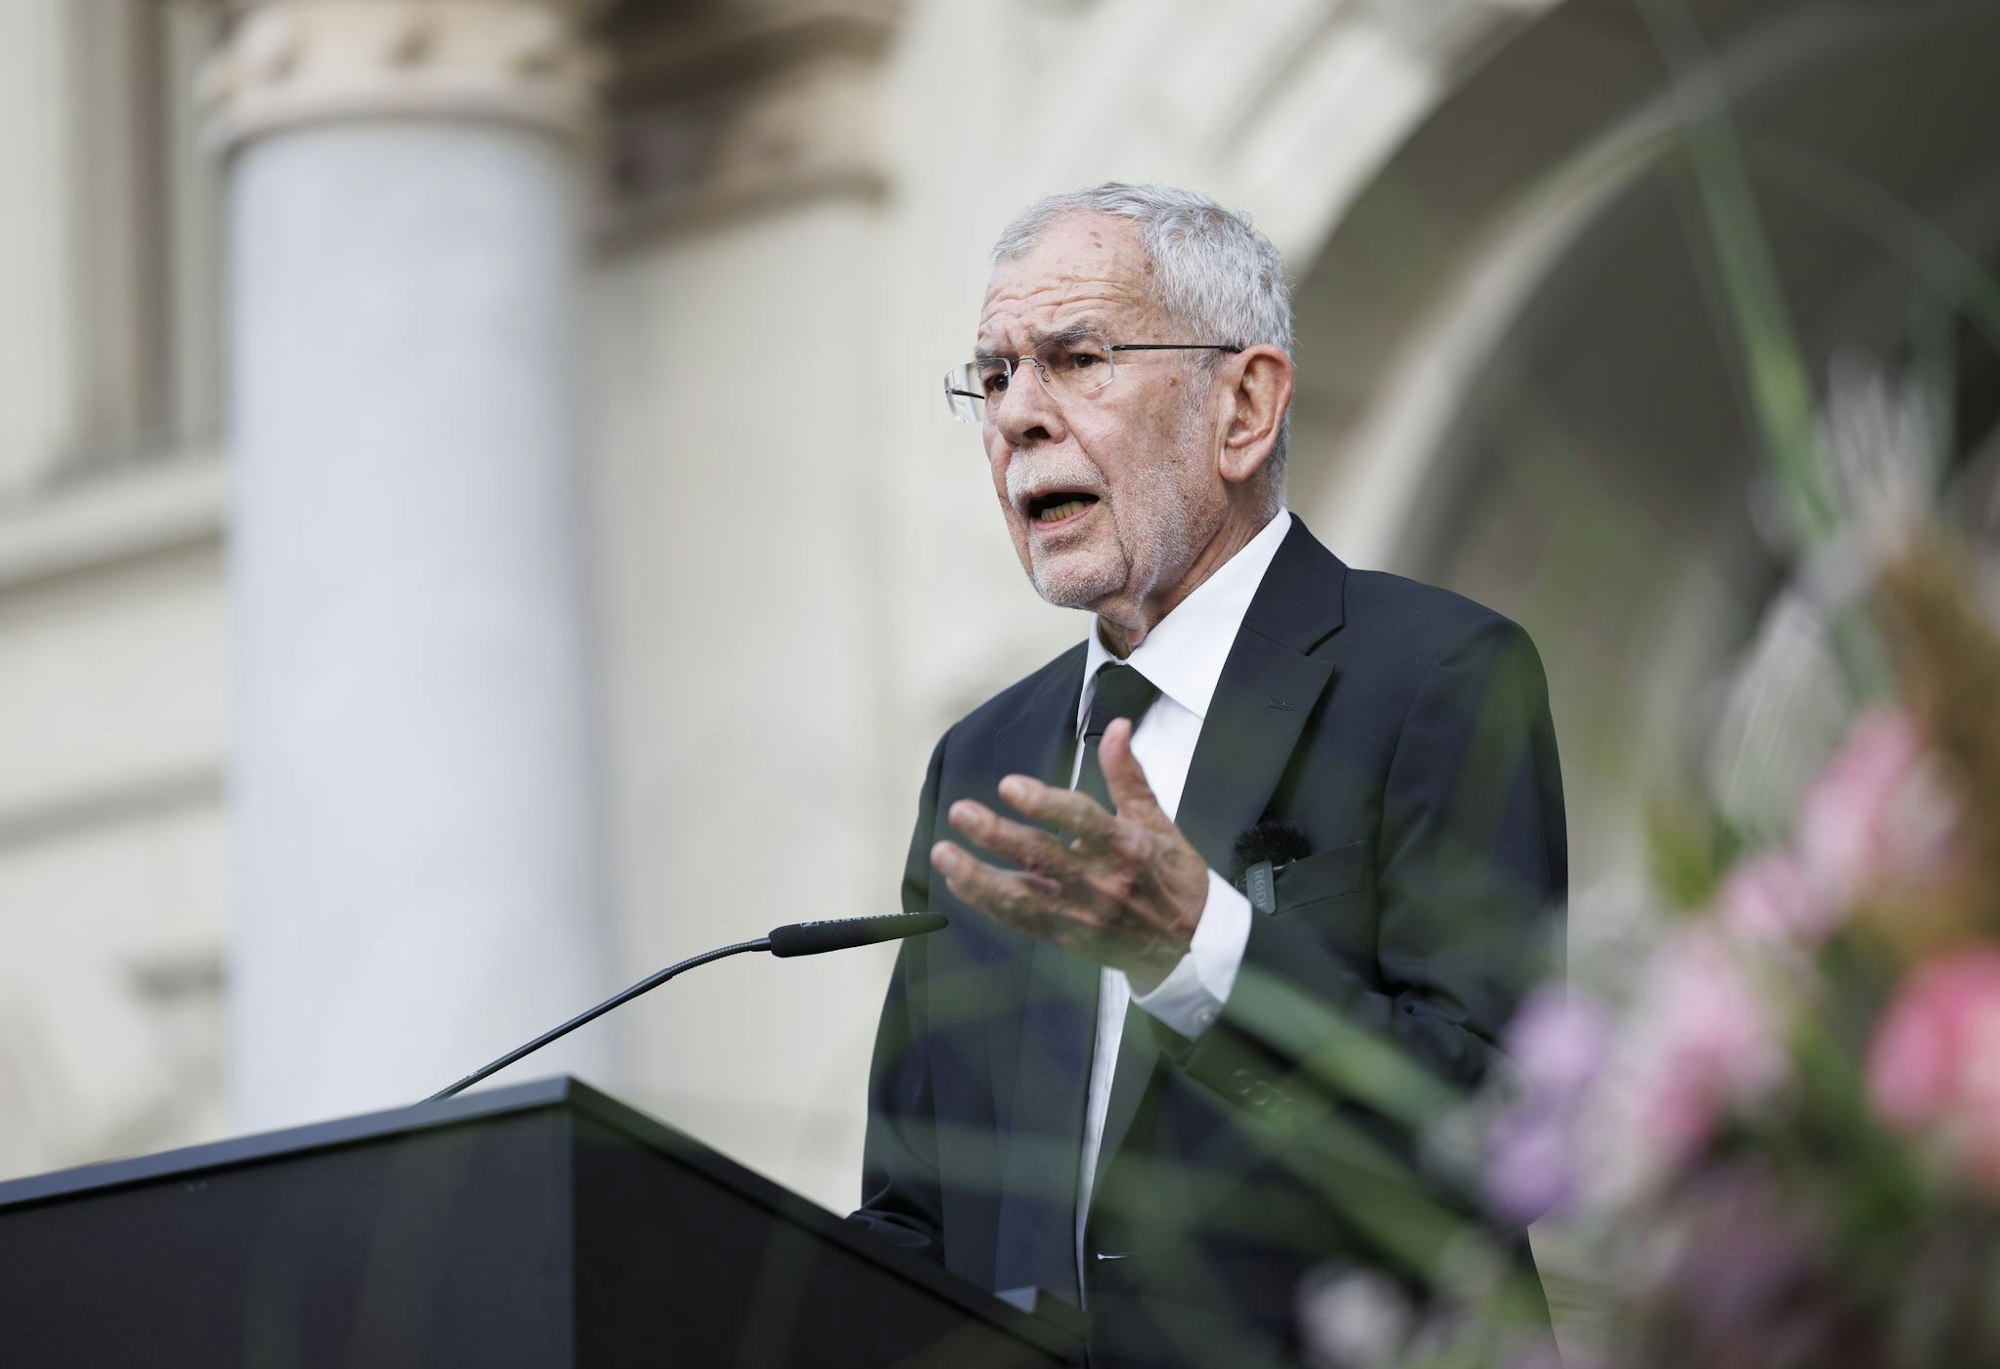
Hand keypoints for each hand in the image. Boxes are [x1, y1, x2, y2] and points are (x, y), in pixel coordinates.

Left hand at [931, 718, 1210, 991]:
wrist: (1191, 943)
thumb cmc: (1173, 876)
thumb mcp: (1158, 820)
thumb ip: (1128, 774)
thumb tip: (1118, 727)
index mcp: (1127, 846)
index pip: (1081, 820)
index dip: (1044, 803)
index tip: (1010, 786)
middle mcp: (1102, 881)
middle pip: (1041, 857)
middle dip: (996, 834)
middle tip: (961, 813)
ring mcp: (1082, 914)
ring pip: (1022, 896)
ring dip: (978, 876)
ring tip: (943, 854)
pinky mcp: (1068, 937)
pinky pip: (1021, 920)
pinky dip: (988, 902)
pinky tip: (960, 882)